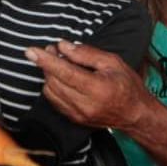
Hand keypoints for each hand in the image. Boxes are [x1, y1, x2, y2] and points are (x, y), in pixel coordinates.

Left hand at [25, 40, 154, 130]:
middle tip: (52, 50)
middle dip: (48, 64)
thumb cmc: (127, 86)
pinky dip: (53, 87)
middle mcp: (85, 104)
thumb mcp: (112, 62)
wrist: (135, 114)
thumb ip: (86, 54)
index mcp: (97, 88)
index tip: (31, 51)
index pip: (65, 73)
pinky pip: (55, 100)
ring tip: (59, 63)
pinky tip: (62, 78)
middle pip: (54, 82)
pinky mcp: (74, 119)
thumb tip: (63, 46)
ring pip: (51, 91)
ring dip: (49, 75)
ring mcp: (78, 114)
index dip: (46, 61)